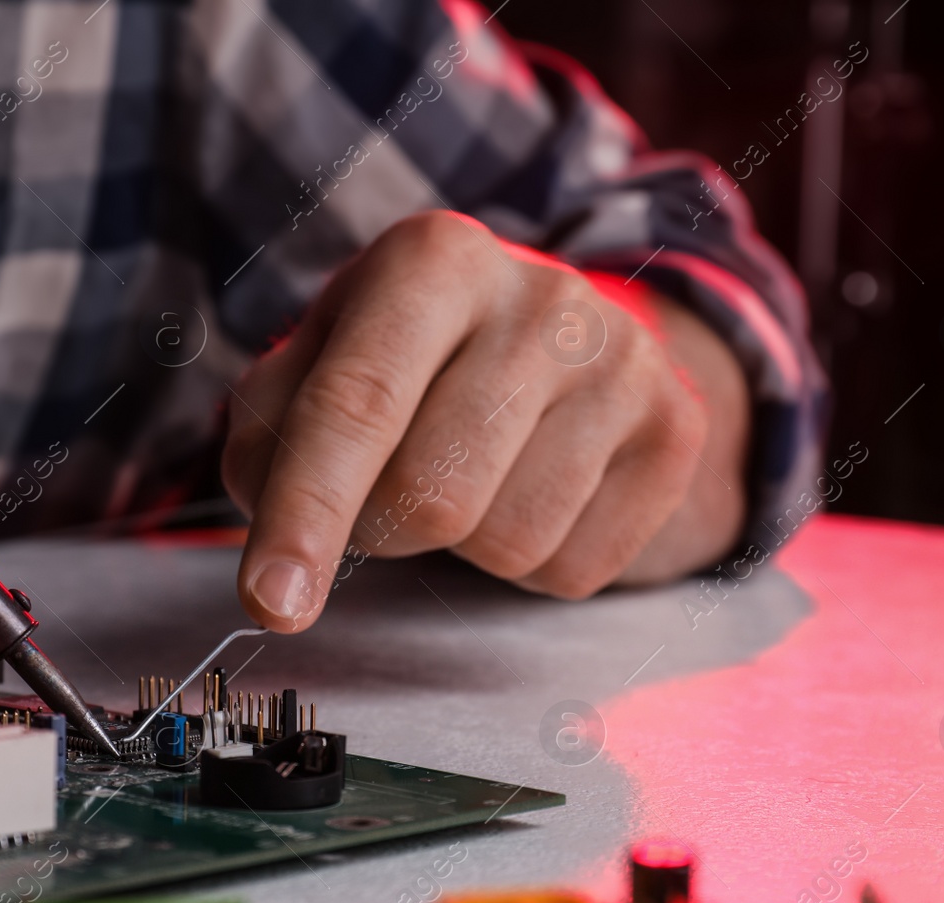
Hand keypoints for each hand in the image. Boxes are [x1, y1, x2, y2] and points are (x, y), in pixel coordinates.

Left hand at [224, 210, 749, 631]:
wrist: (555, 340)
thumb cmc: (410, 358)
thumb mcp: (321, 361)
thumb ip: (269, 438)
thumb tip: (279, 555)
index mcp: (434, 260)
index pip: (356, 404)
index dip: (306, 512)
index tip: (270, 602)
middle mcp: (541, 297)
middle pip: (431, 495)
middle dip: (381, 531)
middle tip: (382, 497)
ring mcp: (623, 361)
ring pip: (508, 543)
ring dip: (461, 550)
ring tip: (469, 478)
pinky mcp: (674, 430)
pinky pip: (573, 568)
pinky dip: (529, 566)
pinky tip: (530, 493)